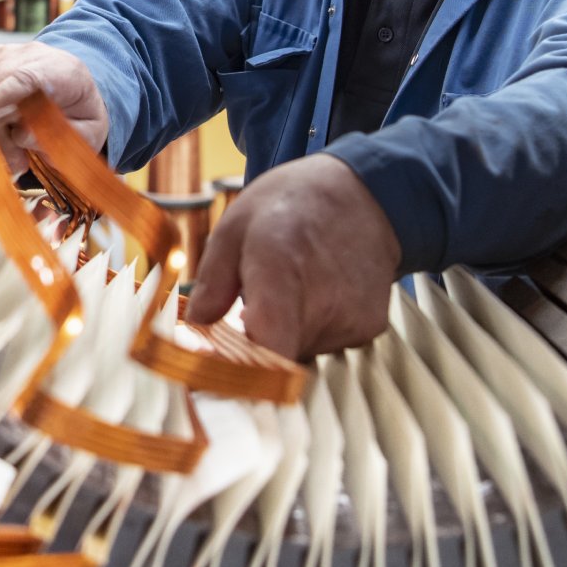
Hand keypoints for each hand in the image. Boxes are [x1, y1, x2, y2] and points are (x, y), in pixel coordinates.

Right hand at [0, 42, 108, 174]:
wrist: (74, 83)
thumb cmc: (80, 113)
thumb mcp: (88, 134)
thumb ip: (61, 138)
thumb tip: (21, 135)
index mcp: (61, 70)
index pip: (21, 78)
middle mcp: (29, 54)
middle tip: (15, 162)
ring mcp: (3, 54)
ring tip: (9, 147)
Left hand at [185, 154, 401, 360]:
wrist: (362, 193)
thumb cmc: (290, 206)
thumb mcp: (234, 227)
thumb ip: (212, 280)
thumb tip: (197, 324)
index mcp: (281, 266)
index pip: (269, 349)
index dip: (240, 373)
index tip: (216, 369)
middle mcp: (324, 298)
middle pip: (275, 358)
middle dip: (251, 346)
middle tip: (244, 311)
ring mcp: (352, 316)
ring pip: (298, 355)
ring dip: (280, 336)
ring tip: (285, 290)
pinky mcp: (369, 328)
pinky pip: (324, 348)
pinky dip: (307, 331)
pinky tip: (310, 295)